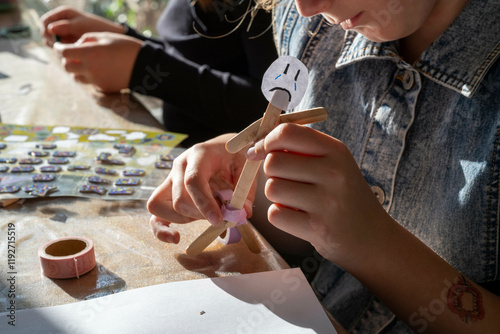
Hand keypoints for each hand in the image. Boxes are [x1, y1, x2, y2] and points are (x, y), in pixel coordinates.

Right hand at [41, 6, 124, 45]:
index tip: (54, 39)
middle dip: (51, 40)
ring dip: (56, 48)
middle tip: (60, 48)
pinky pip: (59, 48)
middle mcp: (61, 22)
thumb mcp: (80, 26)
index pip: (45, 21)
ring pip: (51, 42)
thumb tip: (50, 29)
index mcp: (63, 13)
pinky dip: (62, 52)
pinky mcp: (67, 42)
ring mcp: (63, 33)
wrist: (108, 37)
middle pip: (46, 33)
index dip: (46, 30)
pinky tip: (69, 55)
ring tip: (66, 52)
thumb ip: (66, 27)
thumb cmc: (95, 28)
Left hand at [54, 32, 142, 92]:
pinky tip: (101, 70)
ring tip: (87, 64)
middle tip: (72, 55)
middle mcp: (90, 69)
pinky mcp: (103, 88)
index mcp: (90, 54)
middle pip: (67, 67)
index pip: (64, 53)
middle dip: (67, 60)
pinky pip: (90, 83)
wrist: (144, 66)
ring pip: (76, 77)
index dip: (58, 48)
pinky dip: (90, 76)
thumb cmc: (126, 48)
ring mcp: (96, 81)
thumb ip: (86, 39)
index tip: (58, 46)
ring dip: (77, 70)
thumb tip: (76, 46)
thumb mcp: (105, 36)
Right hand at [147, 134, 254, 243]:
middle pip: (179, 198)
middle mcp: (180, 165)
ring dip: (185, 219)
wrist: (225, 149)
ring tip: (205, 216)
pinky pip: (154, 214)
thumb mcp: (246, 168)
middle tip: (220, 216)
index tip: (219, 219)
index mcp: (199, 154)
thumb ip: (246, 191)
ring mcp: (170, 179)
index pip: (193, 180)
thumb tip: (243, 213)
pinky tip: (175, 237)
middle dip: (200, 214)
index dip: (204, 203)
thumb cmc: (234, 156)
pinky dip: (160, 229)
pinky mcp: (166, 193)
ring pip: (162, 207)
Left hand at [246, 123, 392, 264]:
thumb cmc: (345, 195)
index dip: (267, 141)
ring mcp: (327, 202)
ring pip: (272, 188)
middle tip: (289, 182)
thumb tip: (257, 145)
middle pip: (273, 162)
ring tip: (296, 201)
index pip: (287, 132)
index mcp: (336, 150)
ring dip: (276, 196)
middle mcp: (333, 173)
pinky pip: (276, 214)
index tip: (263, 151)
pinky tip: (298, 217)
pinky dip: (280, 216)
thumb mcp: (334, 163)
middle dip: (273, 173)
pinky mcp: (318, 228)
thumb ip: (301, 149)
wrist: (373, 238)